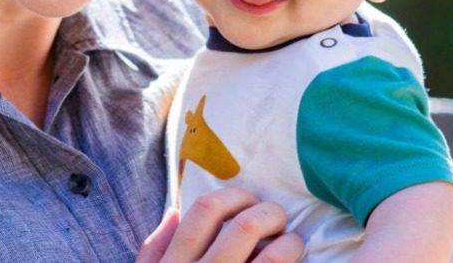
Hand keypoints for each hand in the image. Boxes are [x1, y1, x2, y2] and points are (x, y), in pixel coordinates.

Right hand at [136, 187, 303, 262]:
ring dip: (289, 243)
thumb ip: (156, 248)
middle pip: (243, 227)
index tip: (247, 200)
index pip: (205, 210)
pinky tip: (296, 260)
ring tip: (293, 241)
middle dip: (267, 214)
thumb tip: (174, 212)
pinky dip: (294, 262)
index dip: (233, 197)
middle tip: (276, 215)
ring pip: (272, 257)